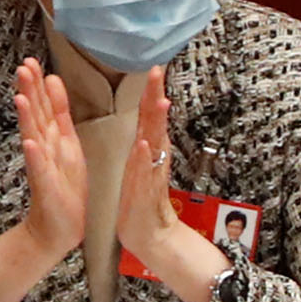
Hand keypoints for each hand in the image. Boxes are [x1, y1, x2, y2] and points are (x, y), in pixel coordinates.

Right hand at [14, 57, 87, 258]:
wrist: (60, 226)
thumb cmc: (65, 185)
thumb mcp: (68, 142)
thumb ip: (59, 112)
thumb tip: (53, 80)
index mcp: (55, 136)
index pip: (46, 105)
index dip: (39, 84)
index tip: (31, 61)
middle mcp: (45, 147)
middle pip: (36, 115)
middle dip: (29, 92)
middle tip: (22, 68)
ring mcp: (43, 166)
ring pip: (34, 137)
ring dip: (27, 118)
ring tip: (20, 99)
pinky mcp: (45, 186)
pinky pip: (39, 170)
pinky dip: (35, 157)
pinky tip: (29, 144)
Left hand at [113, 68, 230, 301]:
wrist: (148, 234)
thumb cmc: (141, 199)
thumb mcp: (142, 164)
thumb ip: (148, 142)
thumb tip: (150, 122)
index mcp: (148, 149)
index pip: (150, 115)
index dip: (151, 91)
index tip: (153, 67)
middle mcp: (154, 157)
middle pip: (156, 121)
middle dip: (156, 95)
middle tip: (157, 71)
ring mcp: (151, 173)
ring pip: (155, 142)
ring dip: (157, 122)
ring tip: (159, 101)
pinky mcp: (146, 192)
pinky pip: (146, 172)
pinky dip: (145, 157)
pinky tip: (145, 144)